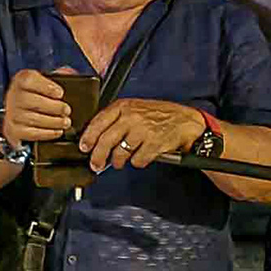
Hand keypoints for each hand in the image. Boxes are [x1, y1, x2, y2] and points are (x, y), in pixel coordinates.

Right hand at [1, 68, 72, 144]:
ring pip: (32, 119)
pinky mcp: (14, 130)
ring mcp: (12, 114)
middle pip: (30, 101)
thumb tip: (67, 74)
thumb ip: (58, 76)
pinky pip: (31, 133)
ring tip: (66, 122)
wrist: (22, 112)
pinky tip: (58, 131)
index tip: (60, 93)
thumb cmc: (39, 94)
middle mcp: (13, 96)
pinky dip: (47, 133)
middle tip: (67, 110)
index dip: (46, 87)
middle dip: (52, 107)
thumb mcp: (46, 81)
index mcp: (21, 79)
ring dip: (53, 122)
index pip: (28, 80)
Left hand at [78, 99, 202, 171]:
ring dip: (119, 161)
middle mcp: (132, 117)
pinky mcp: (153, 144)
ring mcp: (143, 130)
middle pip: (106, 141)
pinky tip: (143, 155)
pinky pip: (137, 161)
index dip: (88, 137)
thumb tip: (96, 138)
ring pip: (120, 154)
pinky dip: (139, 162)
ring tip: (122, 160)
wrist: (186, 121)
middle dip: (98, 157)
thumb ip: (117, 119)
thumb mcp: (135, 108)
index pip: (98, 122)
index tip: (84, 147)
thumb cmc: (160, 116)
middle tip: (96, 165)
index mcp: (124, 106)